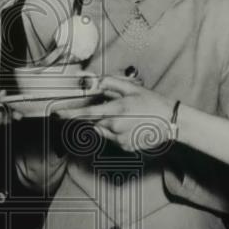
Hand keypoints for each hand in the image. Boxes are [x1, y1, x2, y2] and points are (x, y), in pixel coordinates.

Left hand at [59, 75, 173, 152]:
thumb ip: (109, 83)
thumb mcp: (131, 88)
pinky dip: (115, 131)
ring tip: (125, 116)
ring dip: (106, 123)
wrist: (170, 121)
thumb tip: (92, 81)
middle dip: (96, 115)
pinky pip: (112, 138)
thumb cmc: (152, 103)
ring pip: (102, 130)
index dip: (70, 114)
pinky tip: (130, 125)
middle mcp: (115, 126)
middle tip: (114, 108)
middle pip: (94, 121)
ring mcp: (120, 139)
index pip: (87, 113)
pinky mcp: (125, 147)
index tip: (57, 114)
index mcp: (116, 110)